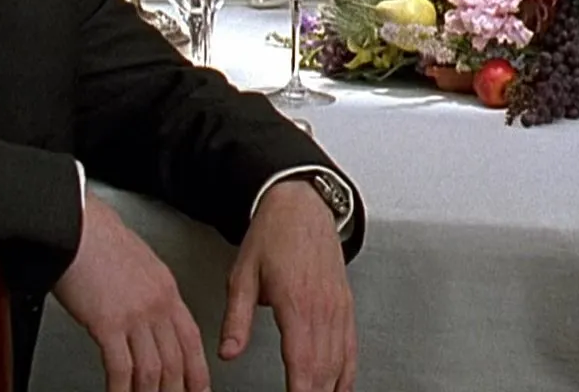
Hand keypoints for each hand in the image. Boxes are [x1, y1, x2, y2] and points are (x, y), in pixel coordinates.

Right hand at [55, 191, 209, 391]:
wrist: (76, 226)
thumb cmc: (97, 239)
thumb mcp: (138, 263)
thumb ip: (147, 291)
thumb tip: (147, 315)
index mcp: (166, 289)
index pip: (191, 338)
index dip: (197, 370)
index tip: (199, 388)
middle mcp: (157, 304)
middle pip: (177, 359)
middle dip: (177, 390)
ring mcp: (135, 315)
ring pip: (153, 370)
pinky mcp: (108, 323)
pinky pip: (121, 368)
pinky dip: (120, 390)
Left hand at [220, 180, 356, 391]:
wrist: (301, 204)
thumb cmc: (272, 235)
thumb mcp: (243, 275)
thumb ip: (237, 318)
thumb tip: (228, 352)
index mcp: (295, 303)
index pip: (301, 362)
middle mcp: (322, 309)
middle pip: (323, 369)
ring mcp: (338, 308)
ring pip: (339, 361)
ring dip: (330, 389)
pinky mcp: (345, 305)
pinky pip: (351, 346)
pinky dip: (347, 372)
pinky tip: (340, 387)